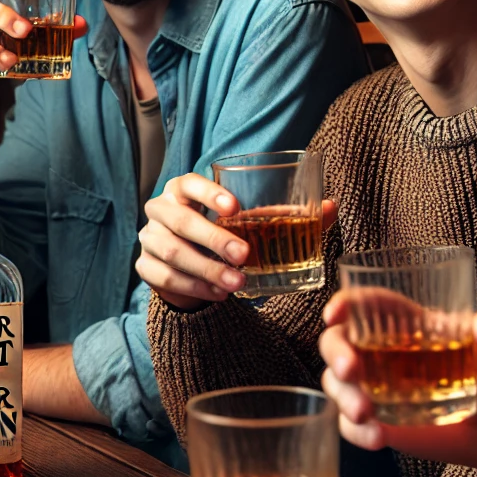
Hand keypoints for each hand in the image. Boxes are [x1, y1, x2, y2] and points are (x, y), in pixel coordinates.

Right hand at [138, 175, 338, 312]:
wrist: (189, 265)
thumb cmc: (224, 234)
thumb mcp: (250, 223)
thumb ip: (287, 215)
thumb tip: (332, 206)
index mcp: (183, 190)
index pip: (189, 183)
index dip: (208, 193)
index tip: (235, 207)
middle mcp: (160, 209)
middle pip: (181, 222)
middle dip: (213, 239)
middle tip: (244, 255)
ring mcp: (148, 239)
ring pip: (172, 253)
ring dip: (206, 269)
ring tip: (238, 283)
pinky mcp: (144, 267)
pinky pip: (165, 279)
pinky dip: (194, 288)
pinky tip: (219, 294)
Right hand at [319, 299, 476, 467]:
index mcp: (403, 323)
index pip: (365, 304)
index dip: (345, 304)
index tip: (335, 314)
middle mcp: (379, 351)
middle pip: (337, 341)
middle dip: (337, 353)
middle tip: (351, 370)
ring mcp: (372, 386)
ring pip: (336, 383)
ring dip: (344, 397)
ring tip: (366, 414)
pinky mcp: (374, 419)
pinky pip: (348, 423)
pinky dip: (357, 431)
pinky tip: (379, 437)